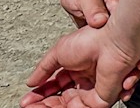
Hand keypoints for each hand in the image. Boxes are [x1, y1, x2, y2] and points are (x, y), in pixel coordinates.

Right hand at [22, 24, 139, 107]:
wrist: (112, 41)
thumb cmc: (91, 39)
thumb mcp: (59, 53)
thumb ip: (44, 69)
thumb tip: (31, 82)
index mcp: (77, 70)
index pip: (56, 88)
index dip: (40, 95)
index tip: (26, 101)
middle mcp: (87, 82)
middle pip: (62, 101)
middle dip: (44, 105)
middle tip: (30, 106)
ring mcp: (95, 91)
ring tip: (39, 107)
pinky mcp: (104, 99)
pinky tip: (58, 105)